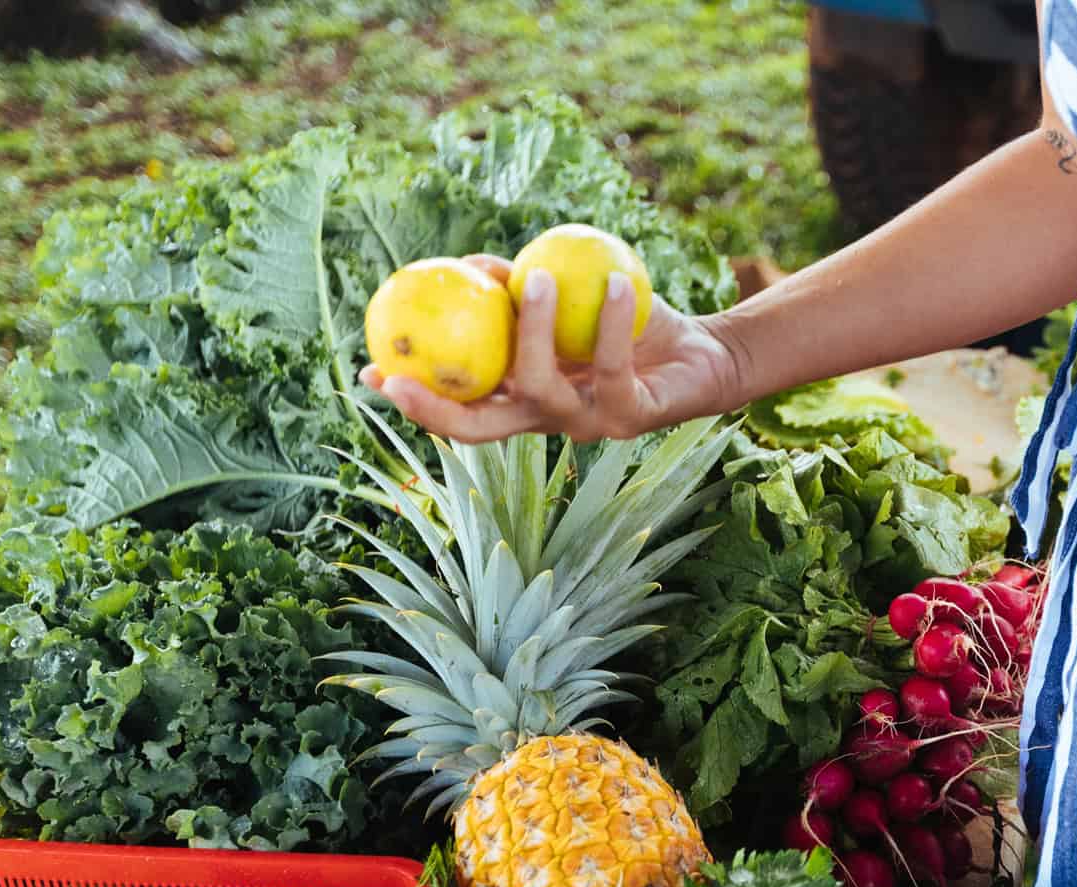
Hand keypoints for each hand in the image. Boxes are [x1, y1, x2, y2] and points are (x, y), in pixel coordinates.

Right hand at [358, 254, 746, 442]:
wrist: (704, 354)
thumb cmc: (628, 325)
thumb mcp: (569, 301)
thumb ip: (518, 290)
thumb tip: (467, 267)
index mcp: (526, 400)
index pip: (461, 410)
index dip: (415, 401)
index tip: (371, 375)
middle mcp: (551, 421)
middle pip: (482, 429)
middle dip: (437, 409)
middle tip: (402, 372)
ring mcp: (590, 424)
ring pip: (541, 388)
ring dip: (535, 330)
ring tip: (539, 276)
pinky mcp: (634, 417)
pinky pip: (612, 366)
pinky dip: (611, 321)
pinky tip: (615, 282)